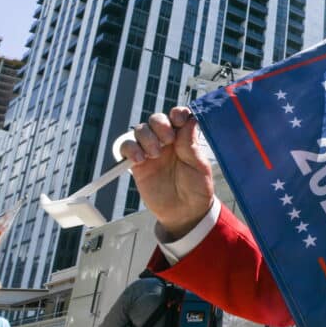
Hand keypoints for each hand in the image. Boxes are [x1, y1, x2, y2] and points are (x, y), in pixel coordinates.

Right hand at [120, 107, 214, 237]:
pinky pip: (126, 147)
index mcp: (184, 139)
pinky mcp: (137, 164)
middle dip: (160, 124)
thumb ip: (191, 145)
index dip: (177, 113)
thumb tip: (191, 119)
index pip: (178, 116)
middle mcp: (167, 142)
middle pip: (156, 119)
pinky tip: (140, 160)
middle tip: (168, 140)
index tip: (179, 120)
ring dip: (146, 137)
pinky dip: (130, 149)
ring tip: (155, 154)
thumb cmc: (196, 189)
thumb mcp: (199, 167)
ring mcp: (151, 151)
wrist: (185, 213)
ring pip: (140, 130)